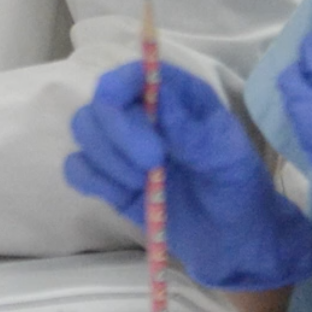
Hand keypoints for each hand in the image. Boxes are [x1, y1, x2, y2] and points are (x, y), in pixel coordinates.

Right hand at [66, 61, 311, 290]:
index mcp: (174, 96)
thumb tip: (159, 96)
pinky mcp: (108, 178)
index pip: (132, 75)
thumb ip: (192, 129)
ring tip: (144, 183)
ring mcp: (121, 146)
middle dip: (119, 135)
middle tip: (152, 163)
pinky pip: (76, 167)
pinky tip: (124, 194)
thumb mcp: (226, 156)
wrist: (232, 237)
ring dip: (109, 160)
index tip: (131, 117)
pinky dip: (93, 180)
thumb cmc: (236, 185)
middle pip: (100, 103)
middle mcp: (141, 114)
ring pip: (84, 131)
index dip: (119, 86)